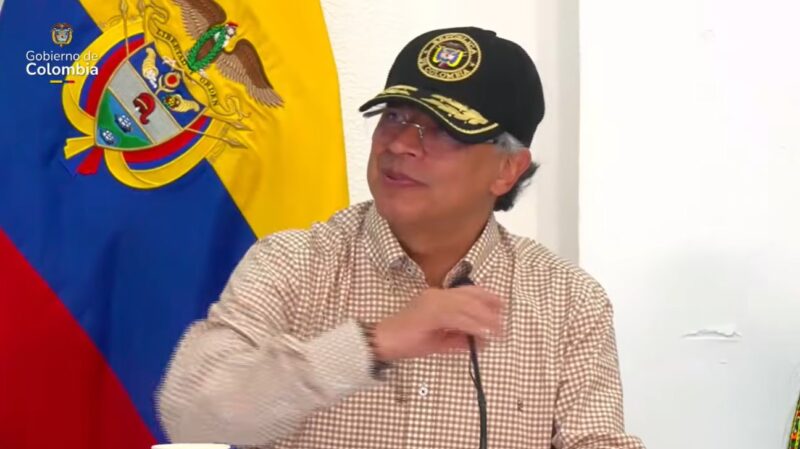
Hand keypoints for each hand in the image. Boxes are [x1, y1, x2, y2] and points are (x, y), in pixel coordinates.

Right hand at [371, 286, 503, 361]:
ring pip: (466, 306)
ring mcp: (433, 302)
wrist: (384, 342)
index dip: (486, 296)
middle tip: (504, 323)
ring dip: (484, 319)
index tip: (502, 306)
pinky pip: (457, 317)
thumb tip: (481, 342)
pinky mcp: (430, 312)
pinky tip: (482, 333)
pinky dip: (472, 325)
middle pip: (469, 296)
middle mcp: (437, 295)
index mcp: (438, 297)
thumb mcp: (439, 341)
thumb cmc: (408, 341)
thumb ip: (459, 339)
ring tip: (497, 331)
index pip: (466, 291)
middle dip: (490, 308)